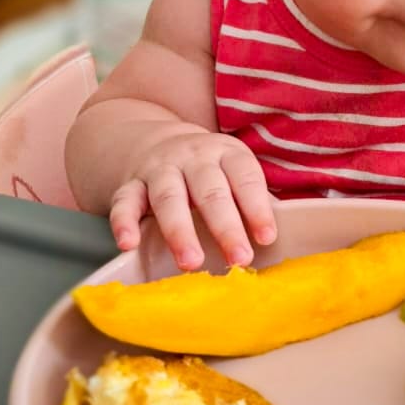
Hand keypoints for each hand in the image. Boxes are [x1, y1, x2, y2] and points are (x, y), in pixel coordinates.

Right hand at [109, 130, 275, 271]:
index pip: (245, 179)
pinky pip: (124, 202)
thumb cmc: (210, 170)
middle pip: (210, 191)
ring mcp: (159, 169)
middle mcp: (193, 158)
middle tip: (239, 259)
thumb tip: (280, 237)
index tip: (267, 238)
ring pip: (168, 198)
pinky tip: (129, 244)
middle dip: (225, 227)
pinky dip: (124, 222)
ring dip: (180, 232)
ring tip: (191, 263)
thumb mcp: (235, 172)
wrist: (157, 142)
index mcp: (226, 153)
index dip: (257, 208)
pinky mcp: (130, 184)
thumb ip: (253, 199)